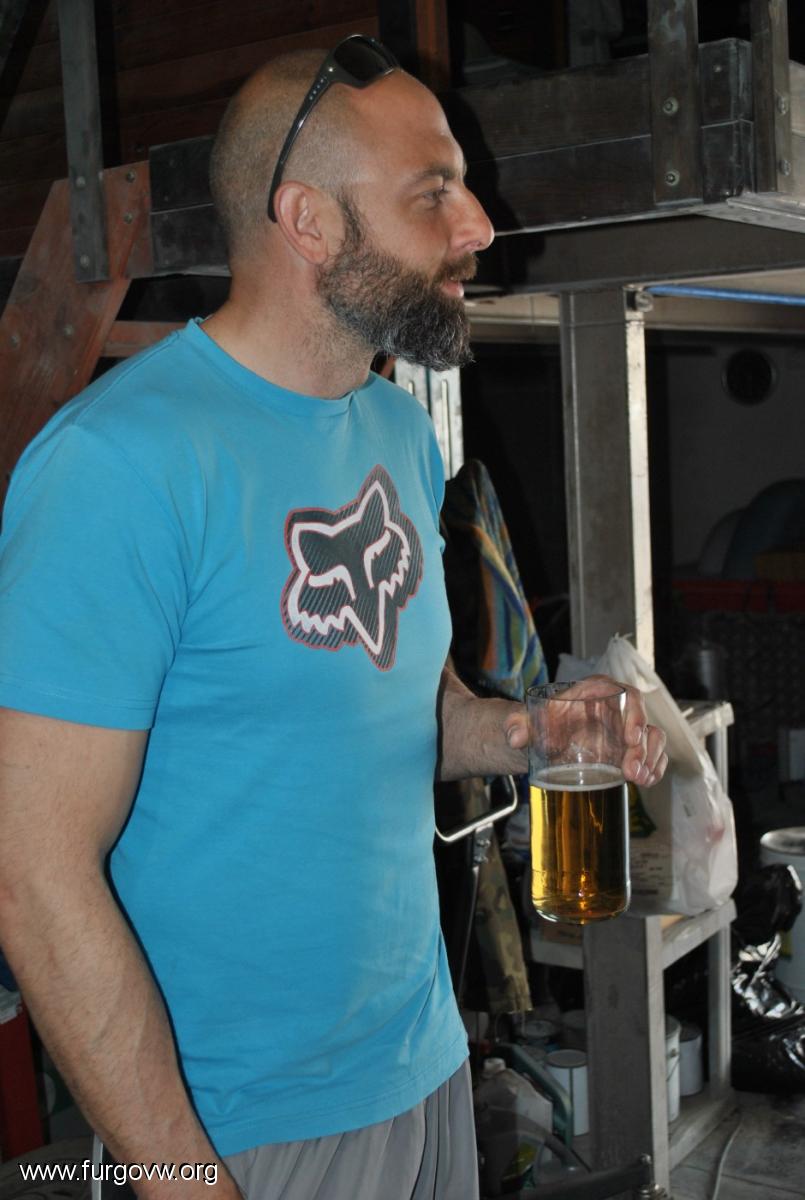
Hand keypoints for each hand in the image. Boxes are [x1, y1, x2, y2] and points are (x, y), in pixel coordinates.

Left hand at [502, 674, 667, 786]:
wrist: (539, 741)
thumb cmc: (537, 723)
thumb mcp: (524, 720)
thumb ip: (516, 724)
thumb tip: (515, 737)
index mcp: (596, 692)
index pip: (625, 694)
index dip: (634, 713)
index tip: (631, 738)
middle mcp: (616, 708)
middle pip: (642, 721)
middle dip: (643, 748)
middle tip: (631, 772)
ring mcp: (625, 730)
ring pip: (653, 738)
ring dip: (652, 759)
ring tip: (640, 781)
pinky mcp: (629, 749)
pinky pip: (652, 755)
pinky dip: (654, 768)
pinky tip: (647, 782)